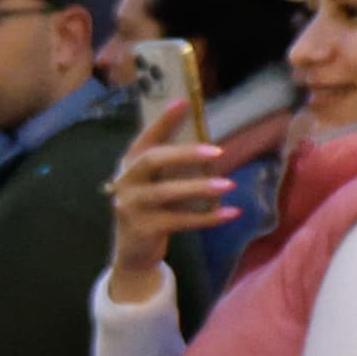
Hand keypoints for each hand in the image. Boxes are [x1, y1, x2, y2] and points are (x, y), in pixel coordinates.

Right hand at [104, 97, 231, 301]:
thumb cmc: (152, 210)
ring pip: (167, 192)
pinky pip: (180, 221)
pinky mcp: (143, 229)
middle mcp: (125, 183)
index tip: (184, 102)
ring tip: (228, 185)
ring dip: (199, 188)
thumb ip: (172, 166)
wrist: (133, 253)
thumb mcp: (156, 184)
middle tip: (216, 151)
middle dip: (184, 153)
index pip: (145, 138)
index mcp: (130, 166)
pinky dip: (207, 218)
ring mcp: (131, 207)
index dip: (163, 121)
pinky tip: (231, 213)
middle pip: (152, 160)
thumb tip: (210, 146)